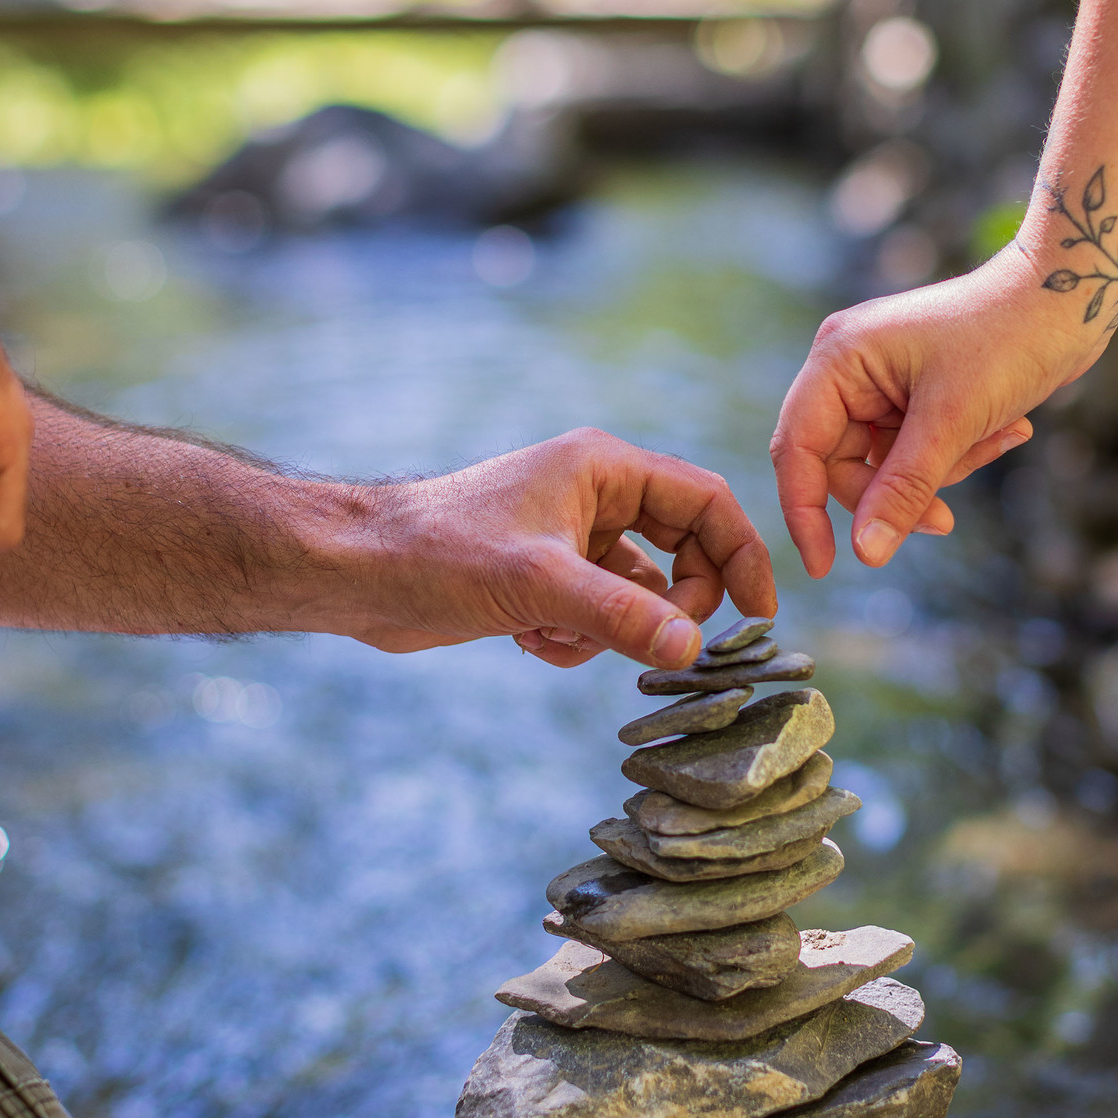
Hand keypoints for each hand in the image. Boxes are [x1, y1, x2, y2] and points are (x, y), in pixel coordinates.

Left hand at [328, 428, 775, 666]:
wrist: (357, 572)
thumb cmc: (439, 554)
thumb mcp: (539, 587)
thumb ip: (621, 617)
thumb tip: (694, 650)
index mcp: (604, 467)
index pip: (706, 500)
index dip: (741, 554)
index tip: (760, 615)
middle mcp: (595, 494)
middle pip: (682, 550)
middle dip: (675, 605)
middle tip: (659, 644)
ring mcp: (570, 535)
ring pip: (639, 592)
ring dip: (615, 630)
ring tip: (560, 638)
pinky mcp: (545, 574)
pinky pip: (599, 613)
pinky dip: (579, 639)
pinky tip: (531, 643)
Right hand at [771, 241, 1100, 576]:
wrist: (1072, 297)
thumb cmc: (1008, 338)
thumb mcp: (953, 422)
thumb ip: (903, 489)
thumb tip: (866, 554)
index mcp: (839, 358)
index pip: (798, 449)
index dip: (804, 511)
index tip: (822, 566)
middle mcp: (851, 368)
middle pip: (843, 465)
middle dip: (900, 493)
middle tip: (946, 520)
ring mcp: (884, 382)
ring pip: (887, 466)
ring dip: (943, 471)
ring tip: (1000, 437)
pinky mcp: (917, 394)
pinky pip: (919, 451)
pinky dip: (960, 454)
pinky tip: (1009, 430)